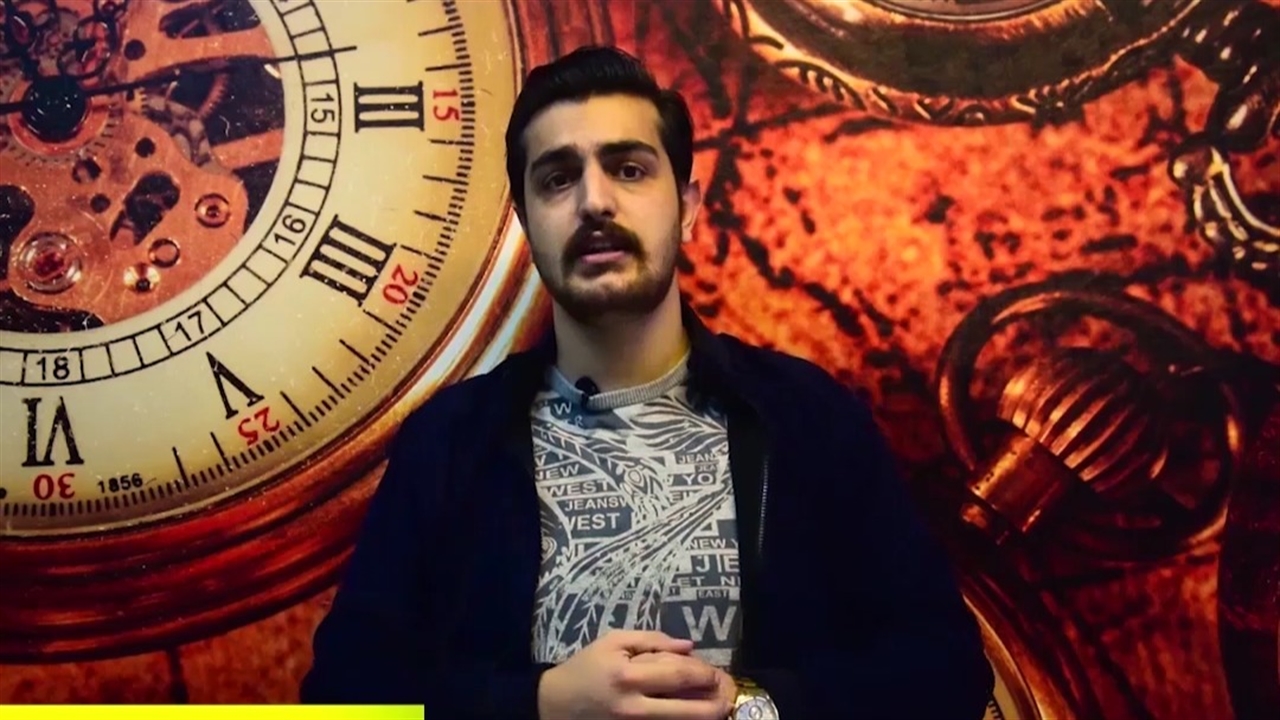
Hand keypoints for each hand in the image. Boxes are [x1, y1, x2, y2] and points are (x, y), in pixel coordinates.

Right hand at [537, 630, 733, 719]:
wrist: (555, 704)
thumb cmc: (585, 667)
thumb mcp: (614, 642)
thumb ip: (653, 640)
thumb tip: (690, 646)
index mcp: (629, 677)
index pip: (681, 676)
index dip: (706, 674)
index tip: (716, 672)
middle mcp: (635, 708)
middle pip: (691, 712)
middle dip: (717, 704)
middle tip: (727, 696)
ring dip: (705, 716)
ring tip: (714, 706)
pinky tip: (691, 713)